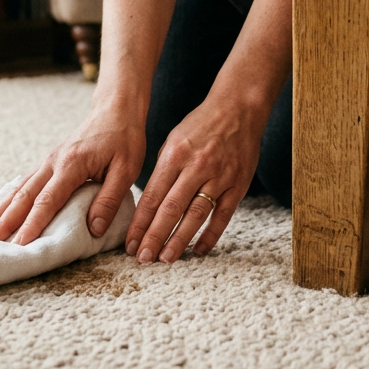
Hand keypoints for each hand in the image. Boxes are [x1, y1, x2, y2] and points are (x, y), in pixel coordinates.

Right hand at [0, 105, 144, 244]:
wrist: (115, 111)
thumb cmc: (124, 140)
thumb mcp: (127, 169)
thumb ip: (109, 199)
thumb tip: (93, 229)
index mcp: (72, 165)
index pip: (48, 200)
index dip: (33, 223)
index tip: (20, 244)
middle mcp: (52, 163)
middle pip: (23, 196)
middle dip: (4, 221)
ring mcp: (47, 162)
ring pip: (17, 190)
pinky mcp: (47, 164)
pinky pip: (22, 185)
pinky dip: (7, 201)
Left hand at [126, 95, 264, 262]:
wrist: (238, 109)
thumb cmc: (200, 127)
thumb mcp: (173, 142)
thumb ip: (162, 172)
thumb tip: (147, 206)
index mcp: (174, 155)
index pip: (152, 196)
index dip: (140, 223)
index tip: (130, 243)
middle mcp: (196, 166)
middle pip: (171, 208)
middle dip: (155, 236)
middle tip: (143, 258)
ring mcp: (220, 176)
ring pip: (196, 214)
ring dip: (180, 239)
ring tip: (166, 258)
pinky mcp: (239, 184)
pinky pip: (223, 215)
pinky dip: (211, 235)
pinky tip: (198, 250)